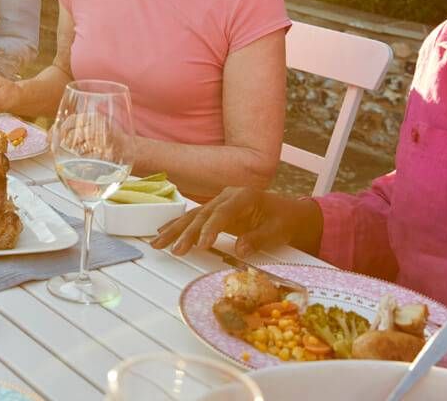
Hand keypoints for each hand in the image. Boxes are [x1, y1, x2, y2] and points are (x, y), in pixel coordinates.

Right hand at [150, 187, 302, 255]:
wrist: (289, 213)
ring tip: (158, 242)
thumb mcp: (277, 231)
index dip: (210, 229)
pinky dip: (178, 226)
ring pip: (193, 216)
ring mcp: (219, 202)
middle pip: (202, 214)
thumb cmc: (284, 220)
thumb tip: (240, 249)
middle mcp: (228, 196)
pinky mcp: (215, 211)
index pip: (223, 213)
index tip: (201, 245)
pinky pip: (194, 218)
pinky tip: (163, 231)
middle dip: (185, 232)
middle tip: (174, 249)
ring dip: (175, 230)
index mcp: (244, 196)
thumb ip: (258, 238)